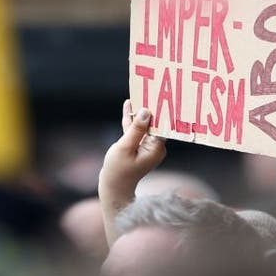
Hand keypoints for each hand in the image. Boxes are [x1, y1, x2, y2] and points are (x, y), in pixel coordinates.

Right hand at [99, 100, 166, 245]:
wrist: (112, 187)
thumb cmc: (118, 170)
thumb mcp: (125, 147)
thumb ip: (136, 129)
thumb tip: (147, 112)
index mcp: (156, 148)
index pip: (161, 124)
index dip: (161, 110)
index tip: (163, 95)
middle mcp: (155, 146)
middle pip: (154, 122)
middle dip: (152, 107)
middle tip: (153, 88)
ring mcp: (146, 146)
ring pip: (144, 124)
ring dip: (140, 111)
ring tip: (139, 92)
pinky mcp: (137, 145)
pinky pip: (135, 129)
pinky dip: (132, 119)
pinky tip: (129, 105)